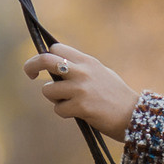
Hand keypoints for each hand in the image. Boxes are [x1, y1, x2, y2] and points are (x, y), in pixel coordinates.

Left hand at [22, 42, 140, 141]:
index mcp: (87, 61)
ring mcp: (80, 89)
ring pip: (48, 90)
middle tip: (29, 74)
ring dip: (54, 98)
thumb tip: (57, 65)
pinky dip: (65, 112)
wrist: (133, 114)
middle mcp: (82, 71)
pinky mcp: (80, 106)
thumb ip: (80, 68)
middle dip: (31, 66)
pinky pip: (58, 109)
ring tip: (70, 102)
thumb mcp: (100, 73)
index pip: (57, 48)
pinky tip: (79, 113)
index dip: (46, 55)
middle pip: (45, 60)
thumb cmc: (115, 95)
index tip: (42, 66)